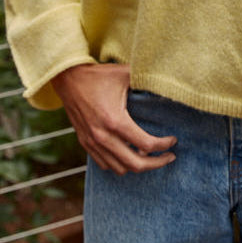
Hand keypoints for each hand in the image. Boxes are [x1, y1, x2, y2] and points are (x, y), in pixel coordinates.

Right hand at [51, 62, 176, 174]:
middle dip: (157, 163)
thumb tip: (167, 79)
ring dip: (138, 165)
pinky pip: (105, 164)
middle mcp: (103, 136)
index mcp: (115, 121)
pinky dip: (120, 164)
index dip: (164, 145)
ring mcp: (93, 142)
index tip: (173, 141)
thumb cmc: (99, 75)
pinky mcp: (85, 142)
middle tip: (169, 156)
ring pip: (120, 168)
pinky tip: (130, 153)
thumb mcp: (125, 73)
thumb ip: (146, 78)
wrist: (68, 78)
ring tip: (150, 155)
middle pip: (136, 164)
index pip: (147, 144)